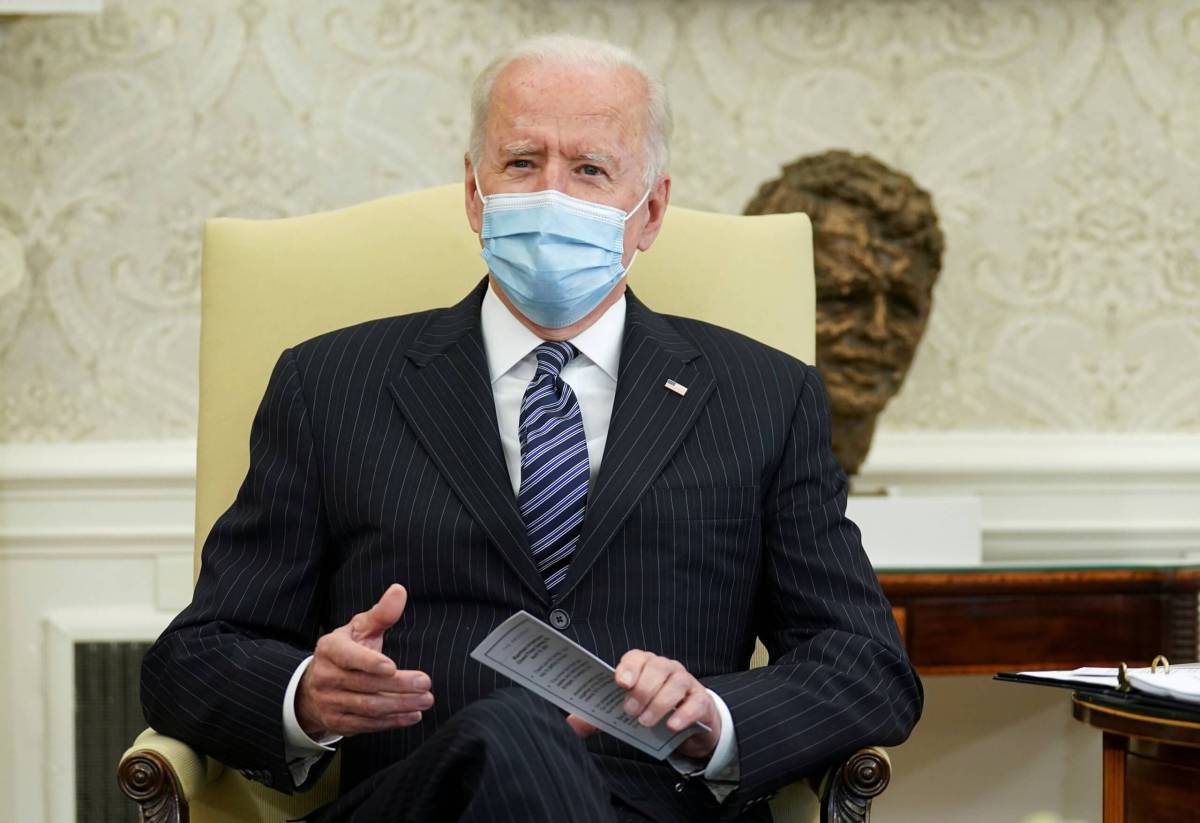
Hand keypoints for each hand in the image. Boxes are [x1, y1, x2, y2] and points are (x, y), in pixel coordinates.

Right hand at [295, 583, 432, 738]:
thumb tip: (399, 590)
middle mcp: (326, 677)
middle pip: (365, 684)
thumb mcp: (359, 628)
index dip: (369, 663)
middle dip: (398, 686)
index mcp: (330, 649)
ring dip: (400, 705)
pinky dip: (392, 722)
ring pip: (368, 707)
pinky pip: (367, 724)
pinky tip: (413, 715)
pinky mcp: (338, 723)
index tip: (392, 667)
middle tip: (425, 683)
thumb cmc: (346, 650)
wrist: (314, 687)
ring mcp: (330, 702)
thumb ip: (381, 613)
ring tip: (426, 700)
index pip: (348, 657)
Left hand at [566, 650, 720, 759]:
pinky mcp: (701, 700)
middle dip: (642, 690)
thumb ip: (599, 717)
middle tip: (630, 711)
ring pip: (676, 683)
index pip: (636, 657)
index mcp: (644, 666)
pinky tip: (671, 726)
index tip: (620, 683)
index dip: (628, 667)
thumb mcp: (624, 712)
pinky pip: (695, 701)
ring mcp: (686, 682)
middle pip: (656, 668)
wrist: (688, 724)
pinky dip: (683, 713)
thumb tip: (570, 724)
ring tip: (646, 722)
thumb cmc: (650, 710)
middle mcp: (666, 668)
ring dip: (659, 702)